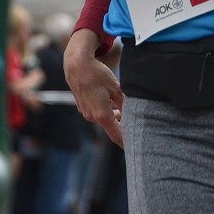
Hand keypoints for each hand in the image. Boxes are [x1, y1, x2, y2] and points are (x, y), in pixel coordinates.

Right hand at [63, 30, 124, 147]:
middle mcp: (92, 117)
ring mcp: (86, 113)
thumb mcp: (116, 88)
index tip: (135, 148)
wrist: (77, 66)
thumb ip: (124, 104)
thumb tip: (132, 114)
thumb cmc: (97, 75)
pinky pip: (97, 114)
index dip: (126, 142)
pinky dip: (106, 111)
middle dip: (122, 126)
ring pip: (104, 120)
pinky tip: (111, 102)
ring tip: (123, 109)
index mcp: (102, 115)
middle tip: (135, 124)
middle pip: (111, 127)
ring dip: (114, 117)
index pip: (116, 135)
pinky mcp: (83, 107)